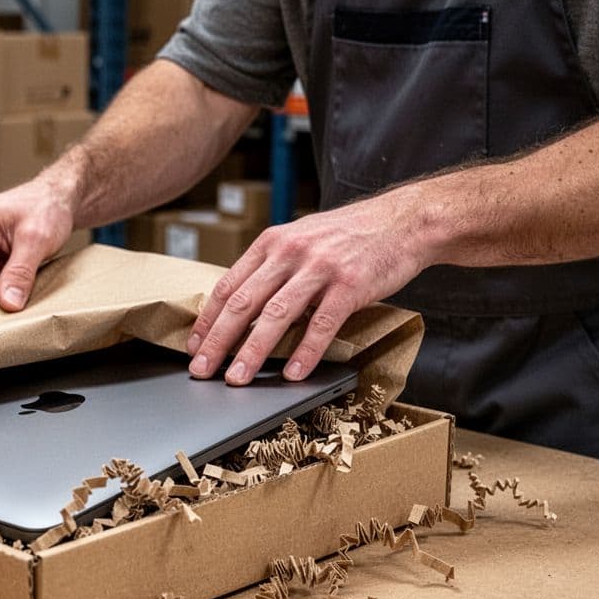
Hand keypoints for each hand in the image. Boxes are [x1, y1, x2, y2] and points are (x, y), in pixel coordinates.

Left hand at [186, 188, 430, 384]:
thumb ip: (273, 266)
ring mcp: (319, 268)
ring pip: (276, 315)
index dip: (207, 320)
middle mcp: (290, 252)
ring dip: (252, 352)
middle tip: (203, 370)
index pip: (228, 285)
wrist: (404, 220)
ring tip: (238, 378)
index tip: (195, 347)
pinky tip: (292, 373)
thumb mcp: (302, 239)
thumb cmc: (350, 236)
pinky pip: (321, 324)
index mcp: (273, 243)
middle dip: (218, 341)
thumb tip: (243, 303)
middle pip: (243, 303)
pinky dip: (304, 352)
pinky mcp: (350, 284)